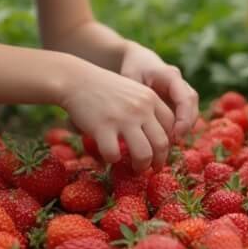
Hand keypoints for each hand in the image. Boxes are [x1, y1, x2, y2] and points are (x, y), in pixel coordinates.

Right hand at [60, 58, 176, 171]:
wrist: (77, 79)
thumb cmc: (105, 88)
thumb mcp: (134, 91)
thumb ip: (146, 108)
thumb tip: (156, 134)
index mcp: (151, 99)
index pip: (171, 126)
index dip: (169, 142)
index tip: (160, 150)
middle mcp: (141, 109)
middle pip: (162, 143)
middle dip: (159, 161)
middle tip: (152, 168)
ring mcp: (123, 119)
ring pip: (144, 154)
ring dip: (141, 166)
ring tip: (136, 169)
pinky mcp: (103, 128)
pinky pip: (114, 154)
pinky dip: (113, 160)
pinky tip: (110, 156)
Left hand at [119, 44, 198, 141]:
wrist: (139, 61)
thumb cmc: (133, 68)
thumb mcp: (130, 78)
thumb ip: (135, 95)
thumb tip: (136, 118)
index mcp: (171, 76)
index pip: (186, 97)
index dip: (184, 117)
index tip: (176, 134)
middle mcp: (181, 84)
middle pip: (192, 106)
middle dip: (187, 125)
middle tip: (173, 142)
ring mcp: (182, 93)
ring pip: (192, 112)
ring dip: (184, 129)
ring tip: (169, 144)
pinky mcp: (179, 102)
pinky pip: (184, 116)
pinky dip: (179, 128)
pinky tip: (166, 140)